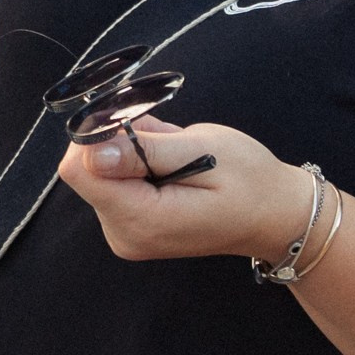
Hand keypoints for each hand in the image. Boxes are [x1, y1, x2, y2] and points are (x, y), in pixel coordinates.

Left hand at [56, 114, 318, 266]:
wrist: (274, 216)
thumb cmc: (250, 181)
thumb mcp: (203, 152)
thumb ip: (145, 151)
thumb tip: (92, 150)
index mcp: (140, 219)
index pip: (79, 170)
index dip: (97, 134)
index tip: (134, 121)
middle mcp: (123, 233)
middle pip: (86, 169)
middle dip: (119, 140)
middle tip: (169, 142)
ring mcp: (125, 233)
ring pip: (101, 170)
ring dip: (133, 150)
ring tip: (178, 156)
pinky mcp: (130, 225)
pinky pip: (116, 180)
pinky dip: (138, 163)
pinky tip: (171, 167)